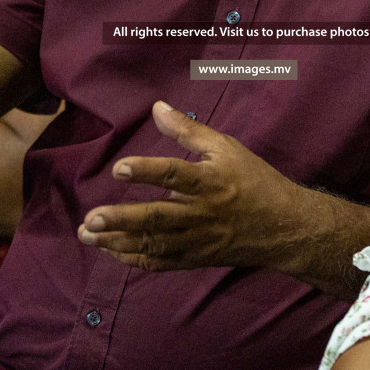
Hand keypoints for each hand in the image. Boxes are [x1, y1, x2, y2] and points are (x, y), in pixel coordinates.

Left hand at [77, 100, 303, 271]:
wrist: (283, 227)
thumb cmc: (253, 181)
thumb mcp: (226, 148)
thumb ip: (188, 130)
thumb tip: (157, 107)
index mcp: (209, 181)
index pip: (174, 175)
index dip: (146, 171)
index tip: (119, 168)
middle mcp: (200, 213)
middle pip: (158, 218)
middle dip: (122, 220)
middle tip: (90, 219)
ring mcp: (196, 240)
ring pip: (153, 244)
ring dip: (118, 242)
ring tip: (86, 235)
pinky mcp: (195, 258)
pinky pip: (160, 262)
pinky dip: (134, 259)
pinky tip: (110, 251)